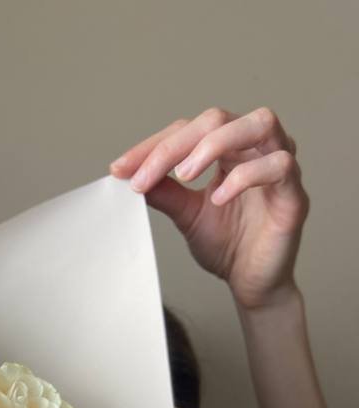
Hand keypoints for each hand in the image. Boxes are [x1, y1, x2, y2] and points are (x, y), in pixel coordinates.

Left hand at [110, 107, 308, 310]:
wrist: (251, 282)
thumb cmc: (227, 244)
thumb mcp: (186, 215)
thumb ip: (165, 192)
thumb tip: (130, 174)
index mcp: (229, 149)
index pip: (189, 130)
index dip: (153, 146)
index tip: (119, 170)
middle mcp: (256, 148)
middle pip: (218, 119)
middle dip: (175, 145)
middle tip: (144, 177)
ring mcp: (279, 165)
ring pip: (259, 123)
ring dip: (215, 144)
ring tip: (184, 174)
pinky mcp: (294, 192)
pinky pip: (278, 166)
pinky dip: (246, 177)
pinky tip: (218, 198)